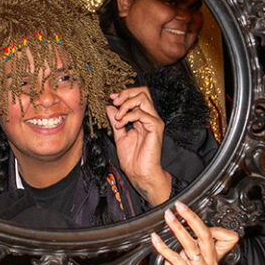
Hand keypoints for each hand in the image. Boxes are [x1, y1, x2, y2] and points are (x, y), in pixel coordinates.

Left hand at [106, 86, 170, 204]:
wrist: (139, 173)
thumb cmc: (132, 158)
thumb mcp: (119, 135)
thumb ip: (116, 121)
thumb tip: (109, 107)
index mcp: (142, 117)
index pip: (138, 95)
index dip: (124, 93)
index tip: (111, 98)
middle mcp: (150, 117)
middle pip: (143, 91)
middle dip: (126, 93)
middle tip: (114, 101)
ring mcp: (153, 121)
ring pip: (143, 98)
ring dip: (126, 104)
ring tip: (117, 117)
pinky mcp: (155, 127)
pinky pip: (141, 113)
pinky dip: (127, 116)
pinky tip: (120, 124)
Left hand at [148, 201, 238, 264]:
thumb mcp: (186, 255)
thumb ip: (192, 241)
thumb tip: (187, 218)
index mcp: (214, 258)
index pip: (228, 238)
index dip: (216, 226)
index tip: (196, 215)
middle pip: (206, 236)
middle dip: (192, 218)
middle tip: (179, 207)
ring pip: (190, 245)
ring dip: (177, 229)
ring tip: (168, 218)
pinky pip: (176, 259)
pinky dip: (164, 247)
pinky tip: (155, 239)